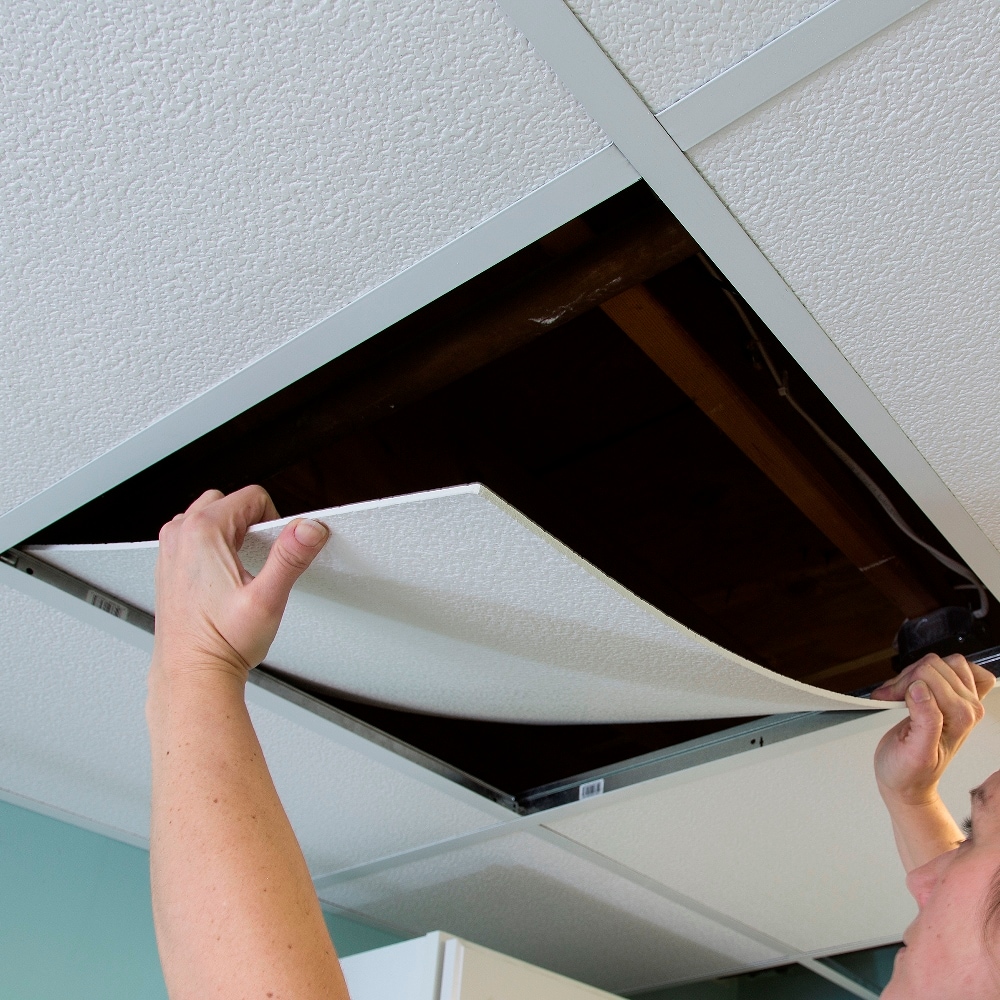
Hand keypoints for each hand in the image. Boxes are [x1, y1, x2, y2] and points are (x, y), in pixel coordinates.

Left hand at [152, 486, 328, 681]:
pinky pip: (194, 536)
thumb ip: (290, 558)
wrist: (193, 674)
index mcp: (202, 532)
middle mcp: (180, 535)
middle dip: (250, 524)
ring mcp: (170, 549)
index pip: (252, 497)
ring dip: (230, 533)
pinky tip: (223, 578)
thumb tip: (309, 528)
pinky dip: (212, 547)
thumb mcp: (268, 599)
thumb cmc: (222, 642)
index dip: (272, 521)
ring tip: (240, 571)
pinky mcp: (168, 564)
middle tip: (257, 562)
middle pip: (229, 502)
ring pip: (210, 516)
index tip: (271, 553)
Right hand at [871, 653, 993, 805]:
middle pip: (934, 665)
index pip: (930, 675)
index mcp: (961, 718)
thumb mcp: (915, 753)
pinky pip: (957, 668)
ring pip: (941, 662)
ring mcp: (963, 701)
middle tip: (893, 697)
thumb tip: (920, 689)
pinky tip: (920, 685)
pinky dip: (934, 670)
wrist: (909, 782)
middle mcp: (968, 708)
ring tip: (901, 692)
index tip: (892, 699)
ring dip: (914, 672)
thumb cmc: (909, 771)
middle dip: (906, 678)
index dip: (904, 684)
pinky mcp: (955, 697)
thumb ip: (925, 721)